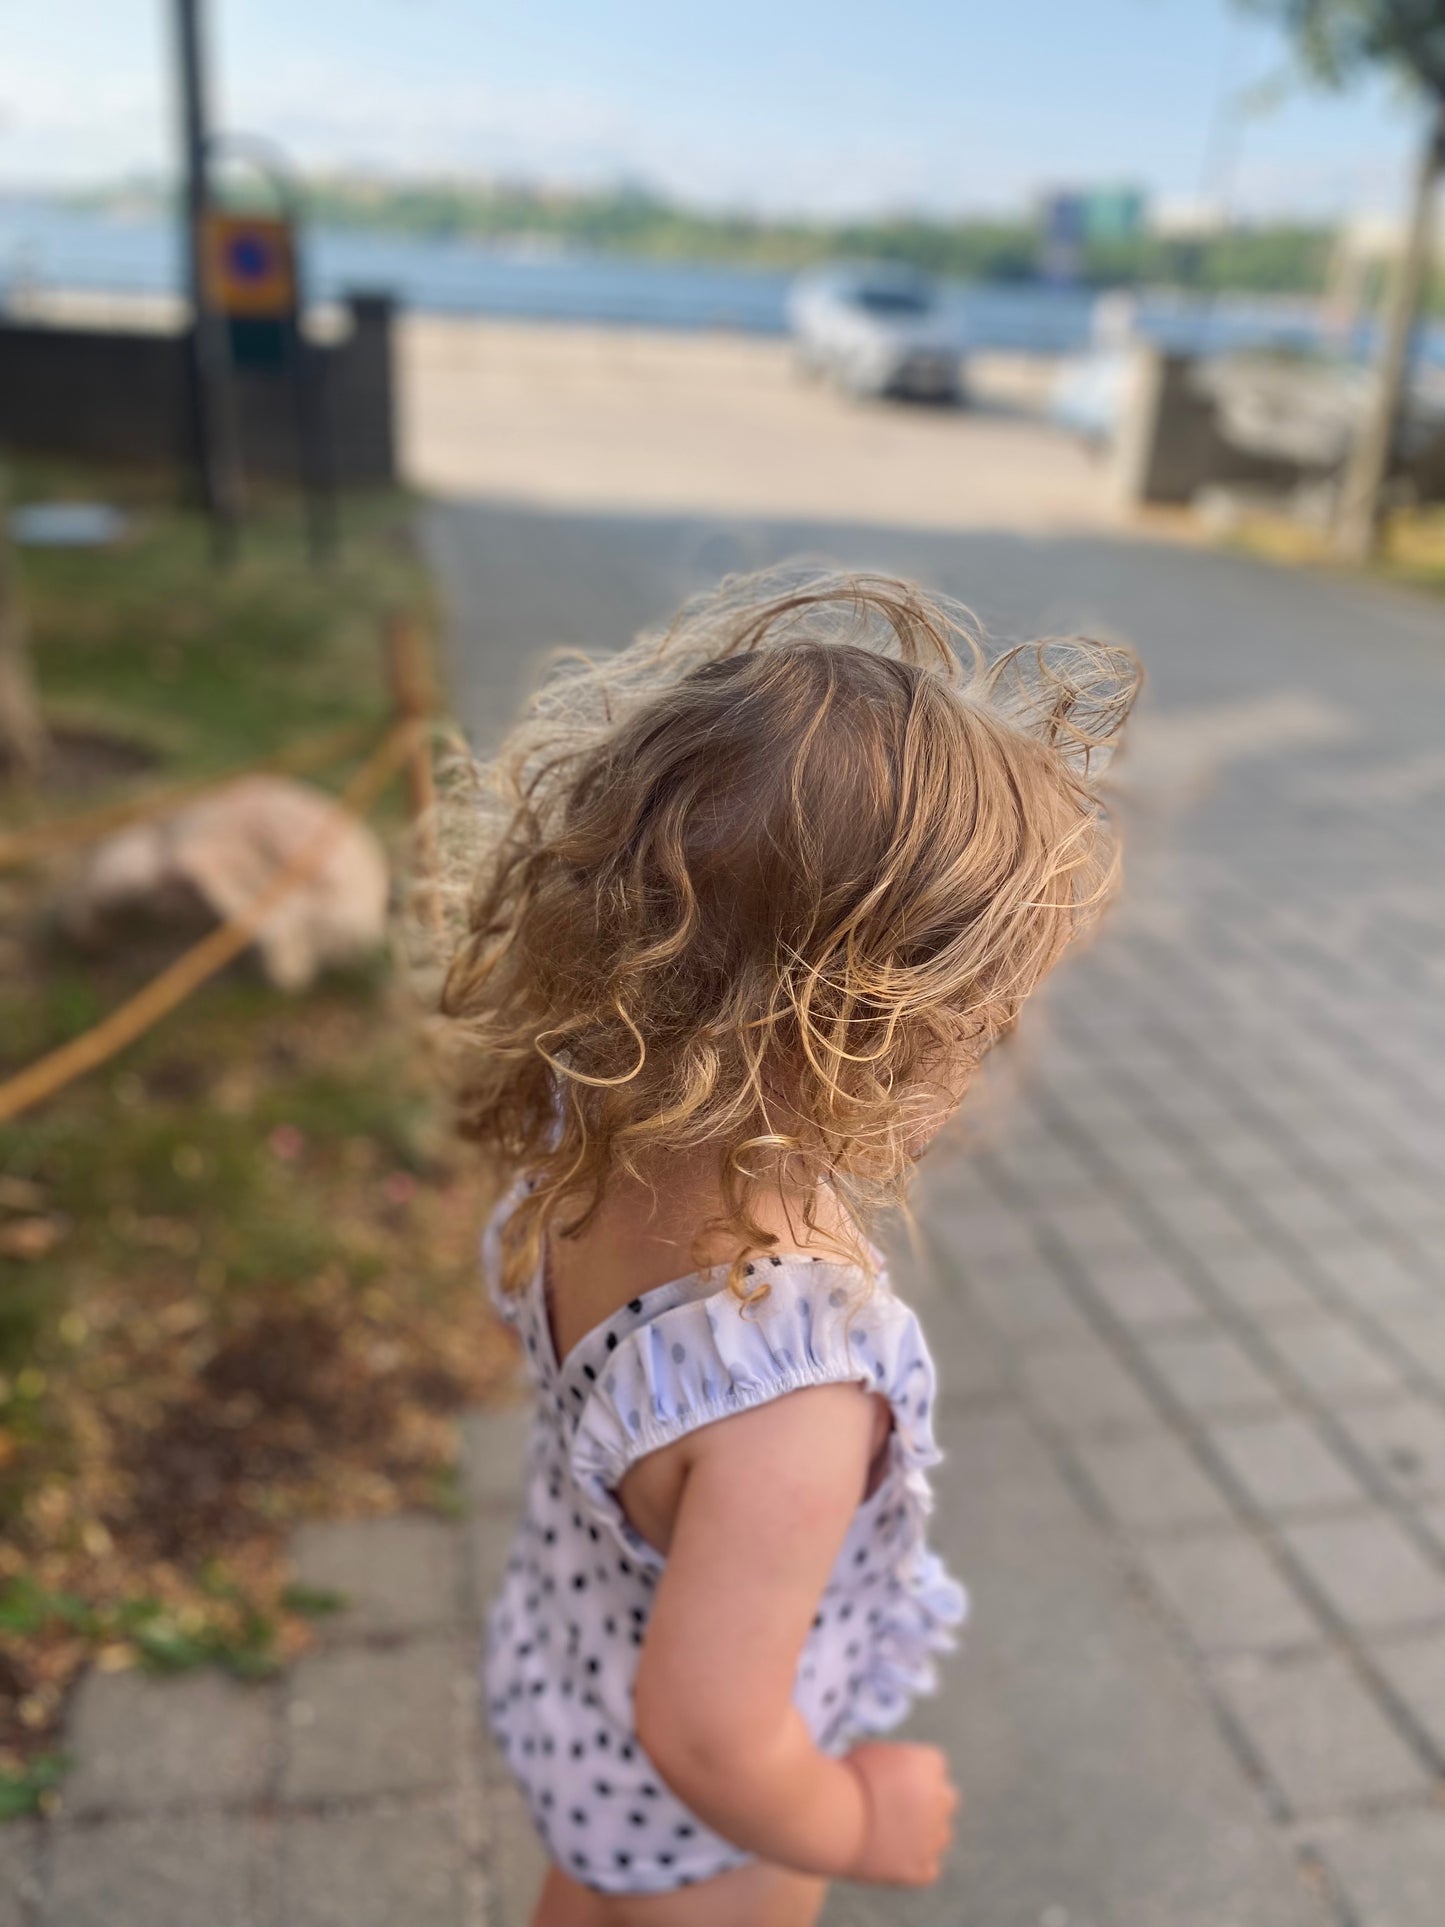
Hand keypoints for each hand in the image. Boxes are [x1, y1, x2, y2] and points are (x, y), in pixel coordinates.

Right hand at [842, 1741, 958, 1886]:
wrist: (824, 1815)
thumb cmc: (841, 1779)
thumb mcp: (874, 1754)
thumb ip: (901, 1765)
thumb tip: (909, 1778)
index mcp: (928, 1764)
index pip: (935, 1767)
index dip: (910, 1773)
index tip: (886, 1779)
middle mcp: (937, 1798)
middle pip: (947, 1799)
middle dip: (927, 1801)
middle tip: (894, 1805)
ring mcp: (930, 1836)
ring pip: (942, 1834)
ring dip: (924, 1833)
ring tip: (888, 1831)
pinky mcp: (917, 1869)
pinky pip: (929, 1867)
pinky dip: (915, 1864)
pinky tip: (891, 1855)